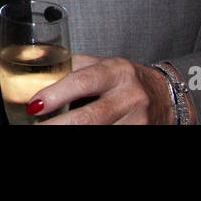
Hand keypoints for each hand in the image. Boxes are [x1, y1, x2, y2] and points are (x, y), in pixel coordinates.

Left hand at [26, 55, 174, 124]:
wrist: (165, 96)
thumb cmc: (126, 80)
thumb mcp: (103, 65)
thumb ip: (72, 66)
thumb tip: (36, 64)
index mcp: (116, 71)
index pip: (82, 81)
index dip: (56, 94)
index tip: (35, 104)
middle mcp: (129, 96)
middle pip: (90, 116)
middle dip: (58, 125)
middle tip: (36, 126)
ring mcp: (137, 120)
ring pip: (99, 130)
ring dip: (71, 132)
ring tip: (49, 130)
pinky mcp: (141, 133)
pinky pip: (110, 137)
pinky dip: (89, 137)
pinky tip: (72, 133)